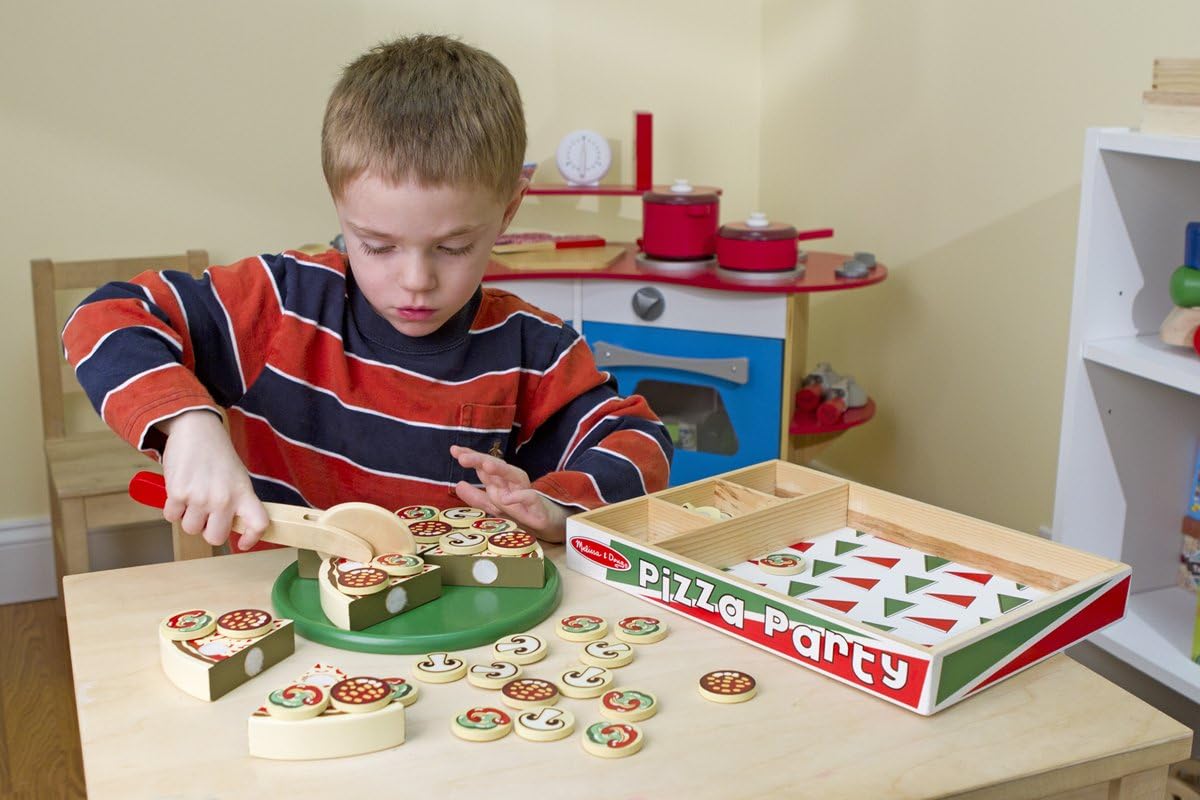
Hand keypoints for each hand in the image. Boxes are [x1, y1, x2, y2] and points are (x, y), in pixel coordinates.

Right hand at [158, 410, 269, 548]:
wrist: (195, 430)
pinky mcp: (178, 493)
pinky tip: (179, 491)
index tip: (243, 542)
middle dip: (208, 530)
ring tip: (192, 497)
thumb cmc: (217, 455)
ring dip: (188, 518)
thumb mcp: (237, 477)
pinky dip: (172, 508)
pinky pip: (171, 516)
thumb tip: (231, 526)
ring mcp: (200, 498)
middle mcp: (224, 499)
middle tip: (206, 515)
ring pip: (191, 528)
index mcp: (244, 493)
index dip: (251, 538)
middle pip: (215, 537)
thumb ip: (237, 501)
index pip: (258, 524)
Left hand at [450, 445, 567, 541]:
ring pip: (514, 476)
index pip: (484, 465)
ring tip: (485, 466)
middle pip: (496, 466)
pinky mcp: (537, 505)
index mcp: (500, 481)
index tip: (454, 450)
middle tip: (463, 457)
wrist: (545, 522)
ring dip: (501, 470)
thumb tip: (458, 484)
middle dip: (480, 460)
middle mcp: (511, 483)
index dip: (471, 456)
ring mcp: (525, 492)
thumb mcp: (494, 505)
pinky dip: (518, 497)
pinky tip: (506, 499)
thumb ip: (476, 497)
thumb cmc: (519, 510)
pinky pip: (529, 497)